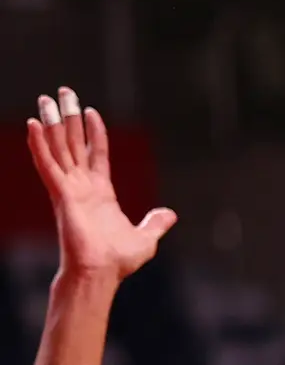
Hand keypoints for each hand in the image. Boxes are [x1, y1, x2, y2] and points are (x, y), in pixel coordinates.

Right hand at [26, 89, 175, 279]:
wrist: (102, 273)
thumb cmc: (118, 260)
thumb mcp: (146, 238)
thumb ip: (155, 223)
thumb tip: (169, 214)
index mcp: (101, 192)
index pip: (97, 154)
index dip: (95, 133)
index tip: (92, 112)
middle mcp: (82, 186)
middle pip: (74, 144)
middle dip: (69, 118)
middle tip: (63, 92)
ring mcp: (69, 189)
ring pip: (59, 148)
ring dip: (52, 123)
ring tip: (46, 99)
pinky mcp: (60, 194)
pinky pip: (47, 164)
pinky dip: (40, 145)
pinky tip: (34, 125)